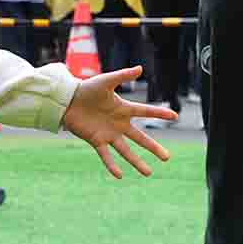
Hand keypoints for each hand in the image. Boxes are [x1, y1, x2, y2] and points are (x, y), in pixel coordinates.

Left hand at [61, 68, 175, 179]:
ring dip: (137, 162)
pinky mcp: (96, 141)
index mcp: (123, 109)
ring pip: (126, 151)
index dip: (159, 113)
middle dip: (154, 148)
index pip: (145, 112)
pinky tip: (119, 175)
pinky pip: (106, 155)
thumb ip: (122, 75)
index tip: (175, 116)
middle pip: (140, 138)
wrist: (67, 100)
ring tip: (149, 173)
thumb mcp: (106, 81)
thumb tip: (140, 68)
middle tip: (167, 158)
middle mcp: (119, 124)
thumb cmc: (87, 89)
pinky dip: (112, 165)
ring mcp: (108, 134)